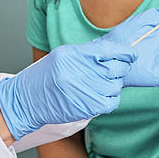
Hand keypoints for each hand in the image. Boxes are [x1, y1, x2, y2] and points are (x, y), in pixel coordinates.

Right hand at [0, 41, 135, 139]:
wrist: (26, 100)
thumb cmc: (44, 77)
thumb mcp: (62, 56)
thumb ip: (86, 53)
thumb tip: (112, 51)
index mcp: (72, 54)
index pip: (108, 50)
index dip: (124, 52)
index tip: (132, 54)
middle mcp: (78, 71)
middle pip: (114, 68)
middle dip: (121, 69)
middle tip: (118, 70)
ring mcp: (82, 90)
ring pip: (115, 86)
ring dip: (114, 85)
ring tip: (103, 84)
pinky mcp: (85, 107)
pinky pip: (111, 102)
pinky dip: (111, 99)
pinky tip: (102, 96)